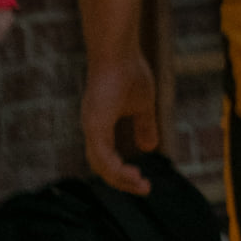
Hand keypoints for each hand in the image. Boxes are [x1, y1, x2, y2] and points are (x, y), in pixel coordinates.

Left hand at [82, 56, 158, 194]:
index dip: (122, 172)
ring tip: (140, 184)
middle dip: (122, 182)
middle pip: (101, 167)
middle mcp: (91, 128)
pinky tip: (130, 172)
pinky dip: (114, 168)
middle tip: (144, 189)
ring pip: (99, 165)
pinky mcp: (95, 123)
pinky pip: (101, 155)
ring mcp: (91, 126)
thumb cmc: (129, 71)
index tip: (143, 181)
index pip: (106, 158)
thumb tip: (149, 147)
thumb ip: (144, 126)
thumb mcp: (143, 104)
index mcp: (100, 124)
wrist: (119, 52)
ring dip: (119, 179)